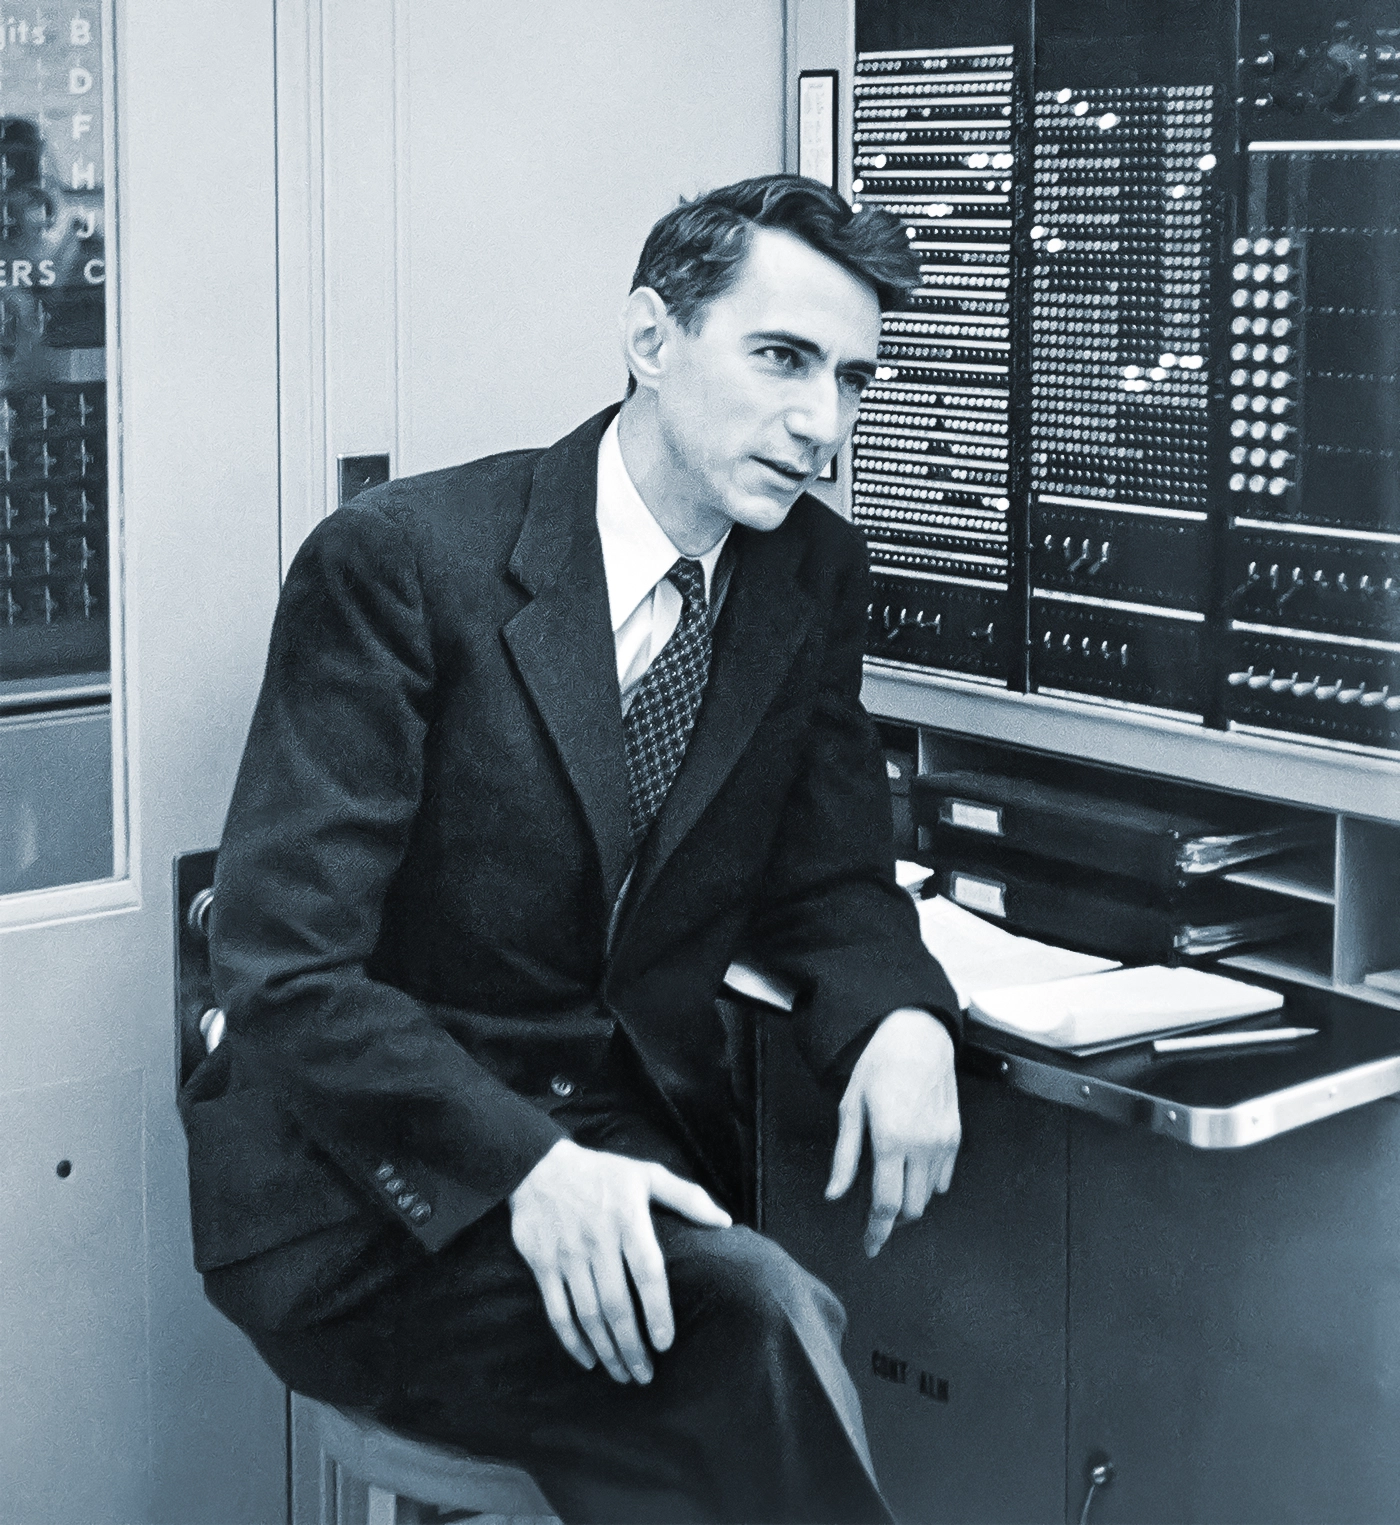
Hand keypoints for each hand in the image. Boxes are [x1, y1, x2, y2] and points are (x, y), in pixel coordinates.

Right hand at [509, 1138, 731, 1382]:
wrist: (539, 1167)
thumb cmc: (602, 1174)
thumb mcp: (646, 1174)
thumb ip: (687, 1197)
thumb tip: (725, 1222)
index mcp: (627, 1219)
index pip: (647, 1272)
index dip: (658, 1310)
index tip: (666, 1343)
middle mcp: (597, 1240)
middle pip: (617, 1304)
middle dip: (632, 1345)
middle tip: (646, 1375)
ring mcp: (567, 1255)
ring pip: (589, 1314)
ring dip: (607, 1350)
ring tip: (624, 1374)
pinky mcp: (542, 1265)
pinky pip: (557, 1312)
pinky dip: (572, 1341)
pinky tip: (588, 1360)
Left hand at [824, 1007, 960, 1257]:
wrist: (917, 1036)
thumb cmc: (879, 1065)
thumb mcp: (850, 1107)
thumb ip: (844, 1157)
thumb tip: (835, 1194)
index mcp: (891, 1140)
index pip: (885, 1205)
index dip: (876, 1233)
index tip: (869, 1247)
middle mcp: (921, 1146)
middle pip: (910, 1208)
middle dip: (891, 1220)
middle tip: (874, 1217)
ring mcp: (943, 1143)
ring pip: (929, 1197)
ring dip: (909, 1202)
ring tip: (890, 1188)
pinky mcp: (955, 1136)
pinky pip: (944, 1178)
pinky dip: (927, 1184)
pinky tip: (910, 1171)